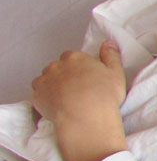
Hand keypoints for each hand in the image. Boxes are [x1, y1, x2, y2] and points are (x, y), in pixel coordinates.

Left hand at [31, 41, 127, 160]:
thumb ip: (111, 56)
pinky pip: (39, 95)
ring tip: (65, 99)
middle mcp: (56, 65)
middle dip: (64, 75)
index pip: (72, 57)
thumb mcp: (116, 73)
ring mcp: (44, 80)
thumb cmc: (103, 95)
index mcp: (75, 58)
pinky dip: (46, 99)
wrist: (86, 117)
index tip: (85, 77)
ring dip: (53, 86)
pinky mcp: (37, 96)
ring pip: (45, 80)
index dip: (78, 67)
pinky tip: (57, 107)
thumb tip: (108, 43)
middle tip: (76, 89)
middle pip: (57, 67)